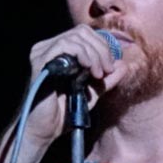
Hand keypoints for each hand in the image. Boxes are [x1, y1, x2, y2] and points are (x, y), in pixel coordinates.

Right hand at [19, 26, 127, 149]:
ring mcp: (41, 53)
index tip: (111, 67)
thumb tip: (123, 64)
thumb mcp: (92, 94)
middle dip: (101, 49)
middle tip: (107, 70)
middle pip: (82, 32)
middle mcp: (47, 48)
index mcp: (57, 52)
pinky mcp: (39, 61)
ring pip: (76, 37)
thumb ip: (107, 80)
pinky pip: (64, 45)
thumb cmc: (63, 113)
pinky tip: (88, 69)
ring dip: (94, 53)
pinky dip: (82, 54)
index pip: (85, 34)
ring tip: (98, 74)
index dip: (102, 46)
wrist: (45, 131)